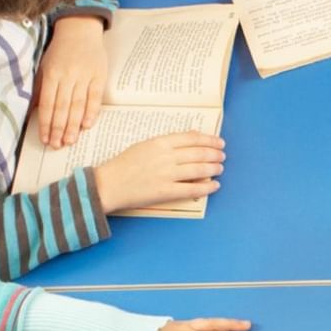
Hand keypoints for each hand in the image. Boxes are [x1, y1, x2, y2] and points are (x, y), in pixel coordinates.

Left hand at [34, 16, 108, 146]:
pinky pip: (95, 98)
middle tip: (57, 146)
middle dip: (59, 129)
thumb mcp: (45, 65)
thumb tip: (36, 111)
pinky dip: (91, 112)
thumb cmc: (60, 49)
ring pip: (78, 105)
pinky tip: (86, 126)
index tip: (45, 138)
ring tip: (69, 141)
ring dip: (73, 126)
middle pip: (62, 107)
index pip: (48, 103)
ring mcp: (85, 76)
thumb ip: (41, 88)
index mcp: (52, 73)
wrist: (80, 28)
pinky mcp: (99, 76)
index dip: (46, 123)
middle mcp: (68, 76)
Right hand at [92, 131, 224, 213]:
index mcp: (159, 142)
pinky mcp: (165, 192)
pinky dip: (207, 187)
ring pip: (199, 170)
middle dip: (214, 154)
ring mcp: (166, 175)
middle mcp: (165, 157)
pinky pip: (192, 189)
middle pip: (198, 153)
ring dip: (213, 169)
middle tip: (222, 156)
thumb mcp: (144, 146)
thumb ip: (166, 143)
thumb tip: (189, 139)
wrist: (108, 184)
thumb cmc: (123, 165)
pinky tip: (215, 185)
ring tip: (220, 168)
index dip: (209, 140)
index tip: (218, 142)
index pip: (192, 138)